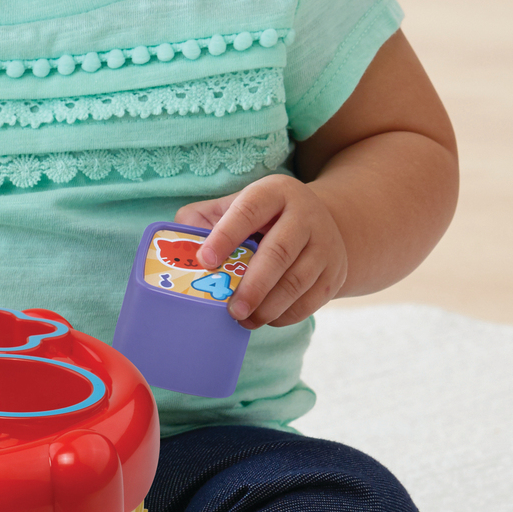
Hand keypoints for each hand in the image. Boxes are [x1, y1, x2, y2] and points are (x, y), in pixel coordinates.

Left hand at [175, 174, 347, 329]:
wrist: (321, 223)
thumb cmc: (261, 218)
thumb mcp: (233, 206)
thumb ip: (201, 220)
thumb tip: (178, 245)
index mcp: (274, 192)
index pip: (249, 210)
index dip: (226, 235)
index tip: (205, 260)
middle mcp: (305, 214)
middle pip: (280, 252)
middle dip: (253, 285)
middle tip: (230, 309)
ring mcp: (325, 244)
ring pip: (298, 280)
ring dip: (269, 306)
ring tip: (243, 319)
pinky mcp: (334, 273)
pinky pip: (312, 300)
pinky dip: (286, 315)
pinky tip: (264, 319)